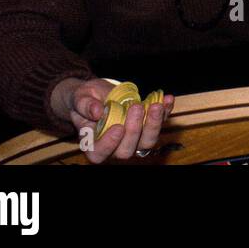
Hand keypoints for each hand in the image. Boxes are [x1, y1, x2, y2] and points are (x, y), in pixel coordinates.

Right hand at [52, 77, 173, 163]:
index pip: (99, 154)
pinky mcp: (148, 126)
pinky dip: (166, 111)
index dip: (109, 144)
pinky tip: (168, 99)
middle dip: (134, 130)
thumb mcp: (80, 98)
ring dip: (154, 124)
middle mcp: (115, 146)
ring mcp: (134, 138)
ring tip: (155, 105)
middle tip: (136, 107)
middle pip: (127, 150)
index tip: (117, 127)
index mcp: (93, 143)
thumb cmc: (86, 99)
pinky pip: (160, 123)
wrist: (98, 93)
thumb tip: (96, 111)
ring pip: (147, 141)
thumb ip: (85, 105)